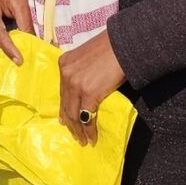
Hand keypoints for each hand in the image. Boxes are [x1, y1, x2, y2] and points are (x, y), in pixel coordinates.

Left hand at [58, 30, 125, 145]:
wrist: (123, 44)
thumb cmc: (110, 47)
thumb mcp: (87, 56)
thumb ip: (81, 70)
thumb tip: (86, 86)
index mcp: (64, 63)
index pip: (62, 92)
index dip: (64, 108)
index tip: (64, 120)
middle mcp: (66, 74)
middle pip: (65, 104)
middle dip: (70, 123)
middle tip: (75, 135)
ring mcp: (76, 84)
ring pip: (72, 114)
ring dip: (78, 130)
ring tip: (83, 140)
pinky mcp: (89, 93)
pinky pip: (86, 117)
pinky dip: (89, 130)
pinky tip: (92, 138)